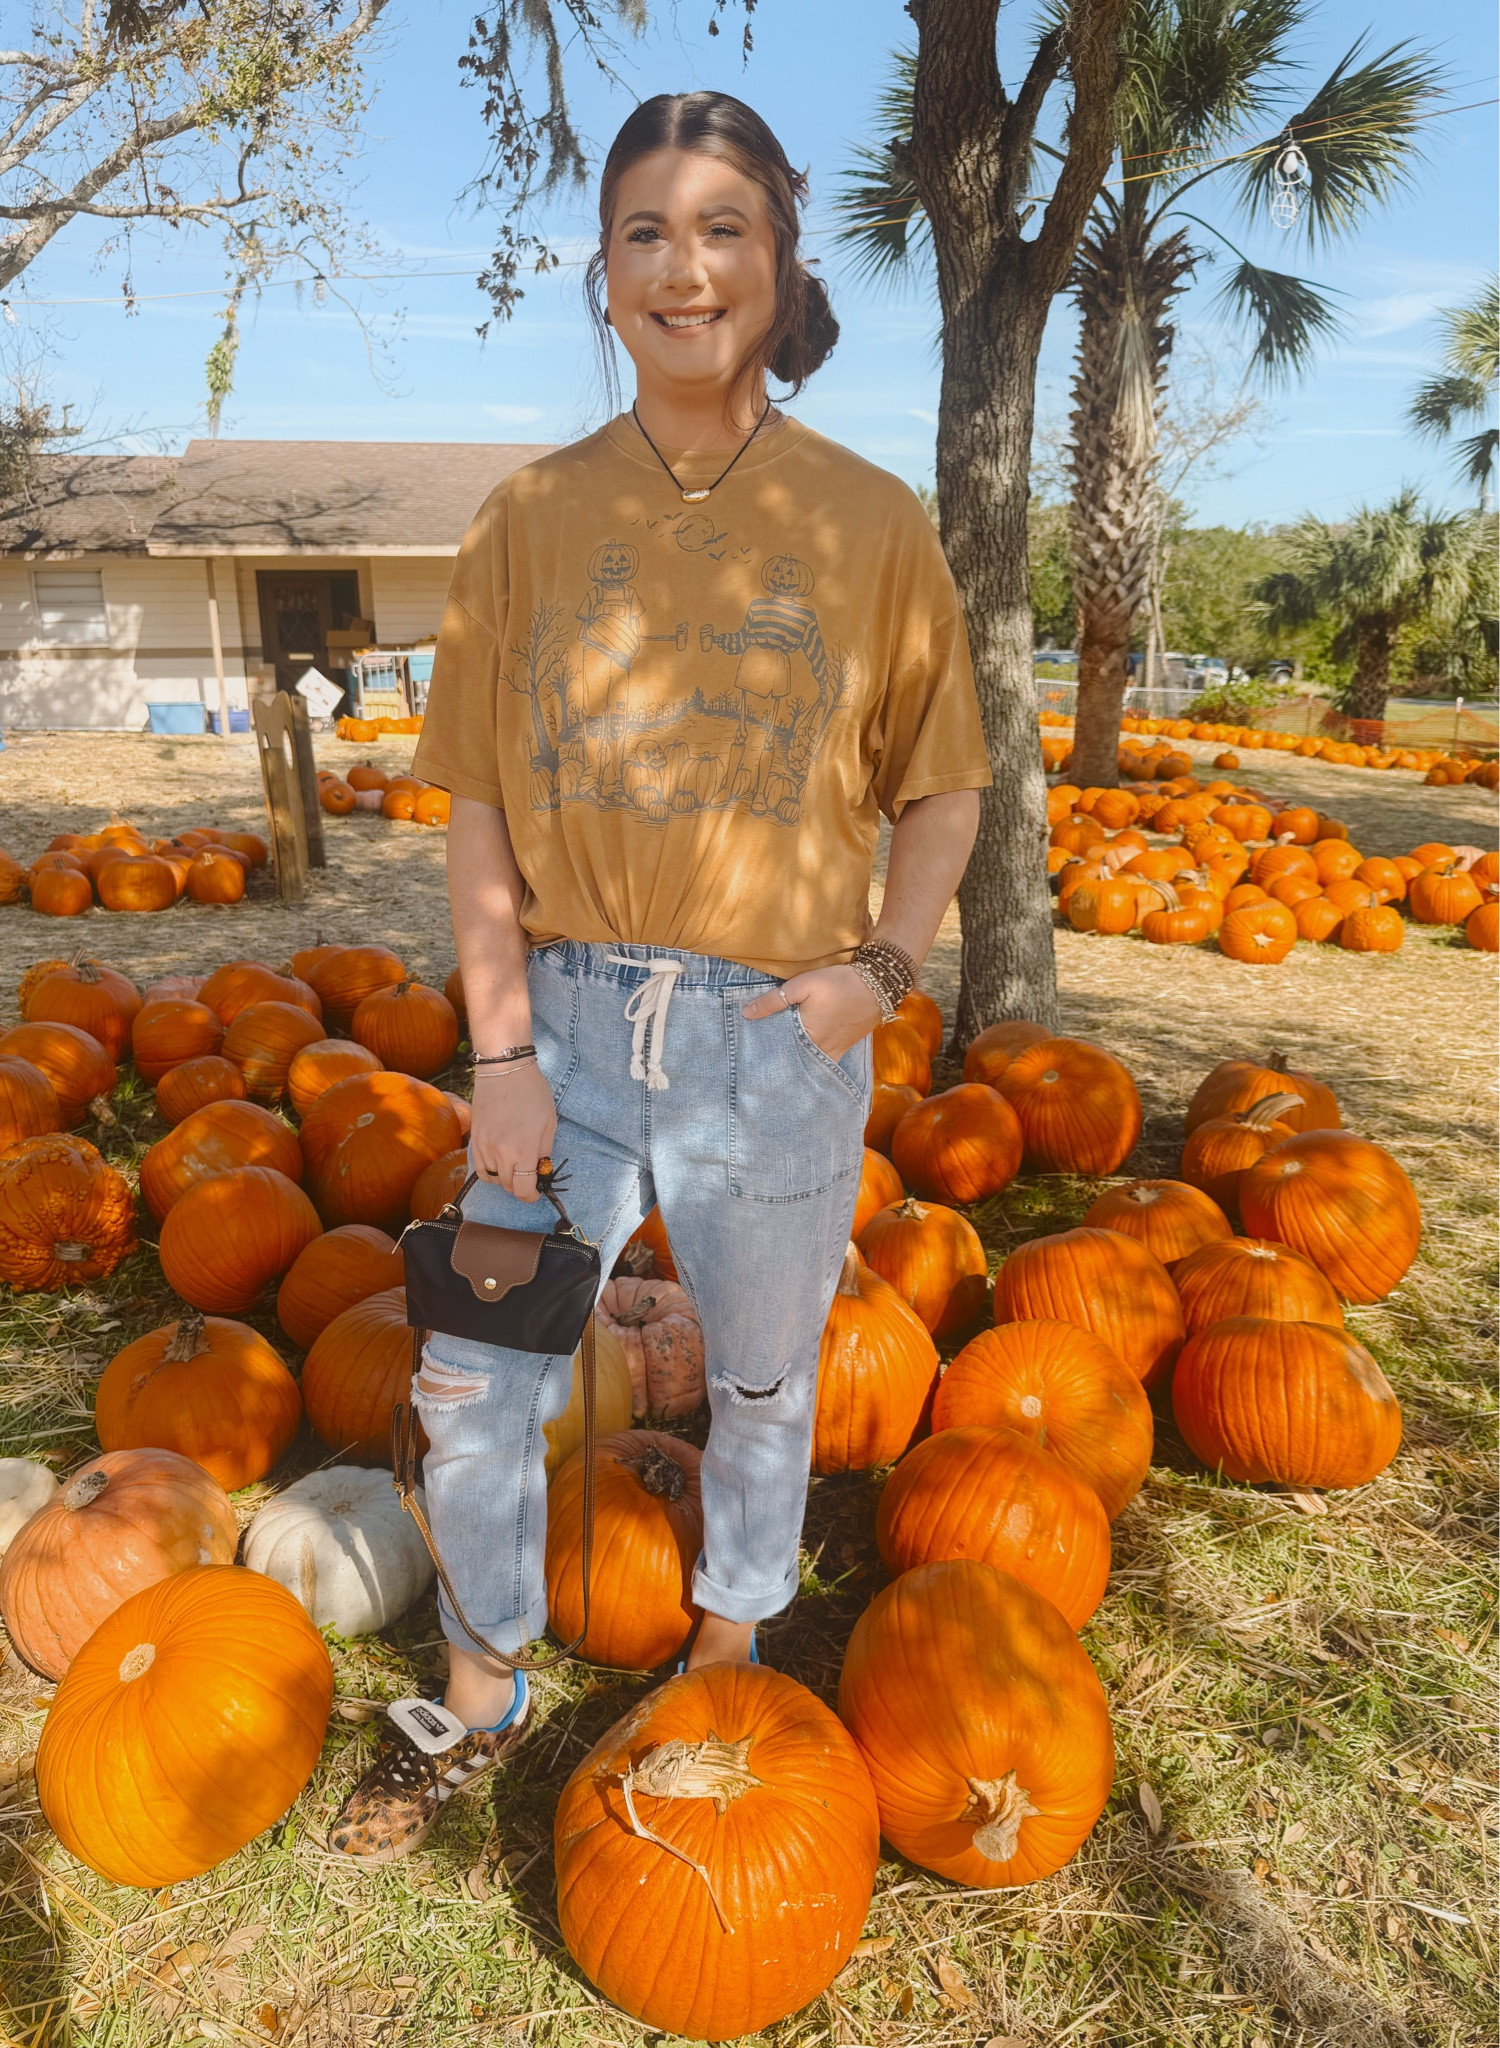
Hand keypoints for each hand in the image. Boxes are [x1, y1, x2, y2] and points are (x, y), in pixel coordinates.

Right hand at [468, 1062, 558, 1201]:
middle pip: (507, 1187)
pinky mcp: (474, 1139)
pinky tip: (498, 1163)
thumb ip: (543, 1152)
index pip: (524, 1189)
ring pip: (492, 1180)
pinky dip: (488, 1172)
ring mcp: (484, 1147)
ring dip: (504, 1179)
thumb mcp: (549, 1124)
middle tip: (528, 1176)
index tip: (536, 1192)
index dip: (532, 1196)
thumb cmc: (532, 1093)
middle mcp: (501, 1153)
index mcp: (523, 1150)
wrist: (504, 1071)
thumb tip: (539, 1170)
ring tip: (514, 1167)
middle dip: (520, 1187)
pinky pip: (478, 1168)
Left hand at [742, 965, 880, 1061]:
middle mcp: (821, 1052)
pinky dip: (812, 1059)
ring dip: (796, 1059)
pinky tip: (803, 1052)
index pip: (779, 1052)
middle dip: (779, 1059)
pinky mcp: (844, 1049)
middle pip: (794, 1060)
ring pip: (809, 1063)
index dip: (765, 1052)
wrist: (877, 985)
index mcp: (807, 1038)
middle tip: (762, 1057)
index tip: (751, 1052)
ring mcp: (835, 1053)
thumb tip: (746, 1013)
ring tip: (780, 1054)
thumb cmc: (839, 983)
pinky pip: (824, 1061)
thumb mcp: (803, 985)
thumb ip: (774, 1001)